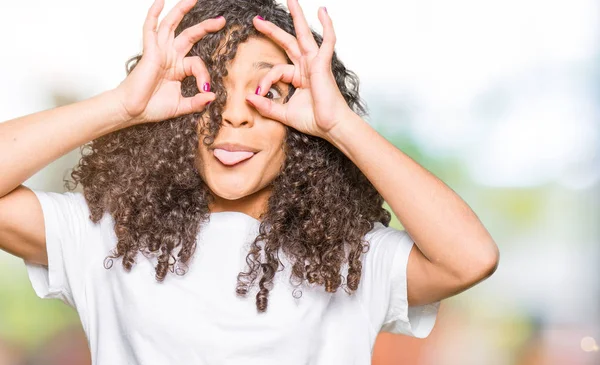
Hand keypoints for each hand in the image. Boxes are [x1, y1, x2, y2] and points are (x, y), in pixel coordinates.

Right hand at [115, 0, 224, 124]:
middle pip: (190, 35)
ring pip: (172, 25)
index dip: (204, 75)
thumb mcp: (181, 106)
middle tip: (221, 20)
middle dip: (205, 26)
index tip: (205, 90)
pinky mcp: (149, 51)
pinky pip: (150, 29)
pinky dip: (154, 14)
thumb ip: (197, 102)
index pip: (198, 63)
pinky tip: (160, 2)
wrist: (133, 111)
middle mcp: (170, 57)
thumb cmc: (152, 107)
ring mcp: (160, 52)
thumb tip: (212, 97)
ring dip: (182, 11)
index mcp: (178, 68)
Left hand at [246, 1, 354, 138]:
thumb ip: (266, 106)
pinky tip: (322, 11)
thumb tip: (248, 98)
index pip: (276, 70)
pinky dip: (327, 26)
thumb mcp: (283, 113)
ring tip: (291, 0)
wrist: (331, 127)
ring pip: (304, 35)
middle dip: (272, 30)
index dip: (265, 80)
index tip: (259, 93)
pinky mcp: (323, 64)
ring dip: (297, 17)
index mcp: (299, 77)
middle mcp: (307, 67)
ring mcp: (316, 63)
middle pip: (288, 42)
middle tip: (257, 20)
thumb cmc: (314, 121)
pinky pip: (327, 41)